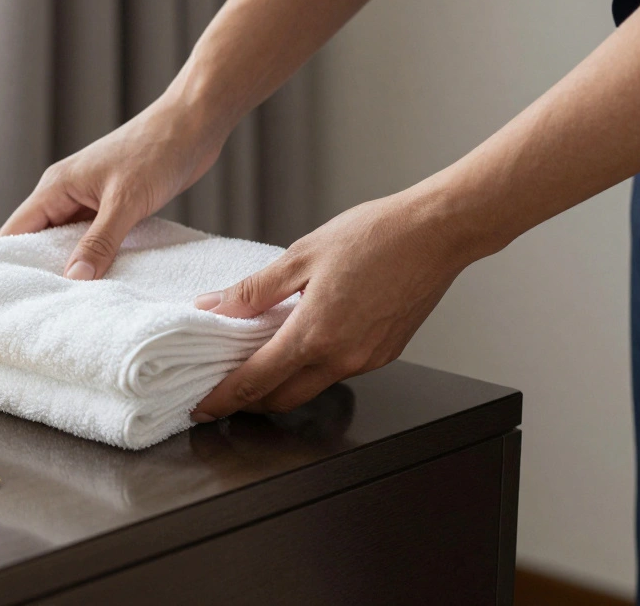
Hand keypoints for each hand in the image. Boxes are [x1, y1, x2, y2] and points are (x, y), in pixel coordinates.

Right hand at [0, 92, 228, 278]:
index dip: (13, 263)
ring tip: (82, 299)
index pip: (15, 231)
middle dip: (46, 270)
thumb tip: (74, 278)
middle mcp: (66, 194)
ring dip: (76, 265)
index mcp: (56, 187)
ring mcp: (88, 199)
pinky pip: (93, 237)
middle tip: (54, 306)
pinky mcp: (112, 205)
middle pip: (39, 240)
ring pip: (69, 241)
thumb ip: (99, 242)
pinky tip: (109, 277)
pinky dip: (98, 256)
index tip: (22, 295)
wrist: (193, 125)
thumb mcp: (125, 202)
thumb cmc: (156, 150)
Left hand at [191, 188, 477, 419]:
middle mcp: (342, 358)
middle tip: (224, 386)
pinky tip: (303, 340)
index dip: (223, 399)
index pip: (255, 382)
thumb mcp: (301, 256)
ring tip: (259, 357)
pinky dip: (313, 366)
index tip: (201, 406)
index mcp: (315, 335)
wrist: (437, 233)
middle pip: (282, 398)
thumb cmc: (375, 236)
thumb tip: (213, 308)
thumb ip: (254, 290)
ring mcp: (367, 361)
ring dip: (282, 382)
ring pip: (311, 387)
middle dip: (249, 400)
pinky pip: (339, 371)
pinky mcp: (385, 354)